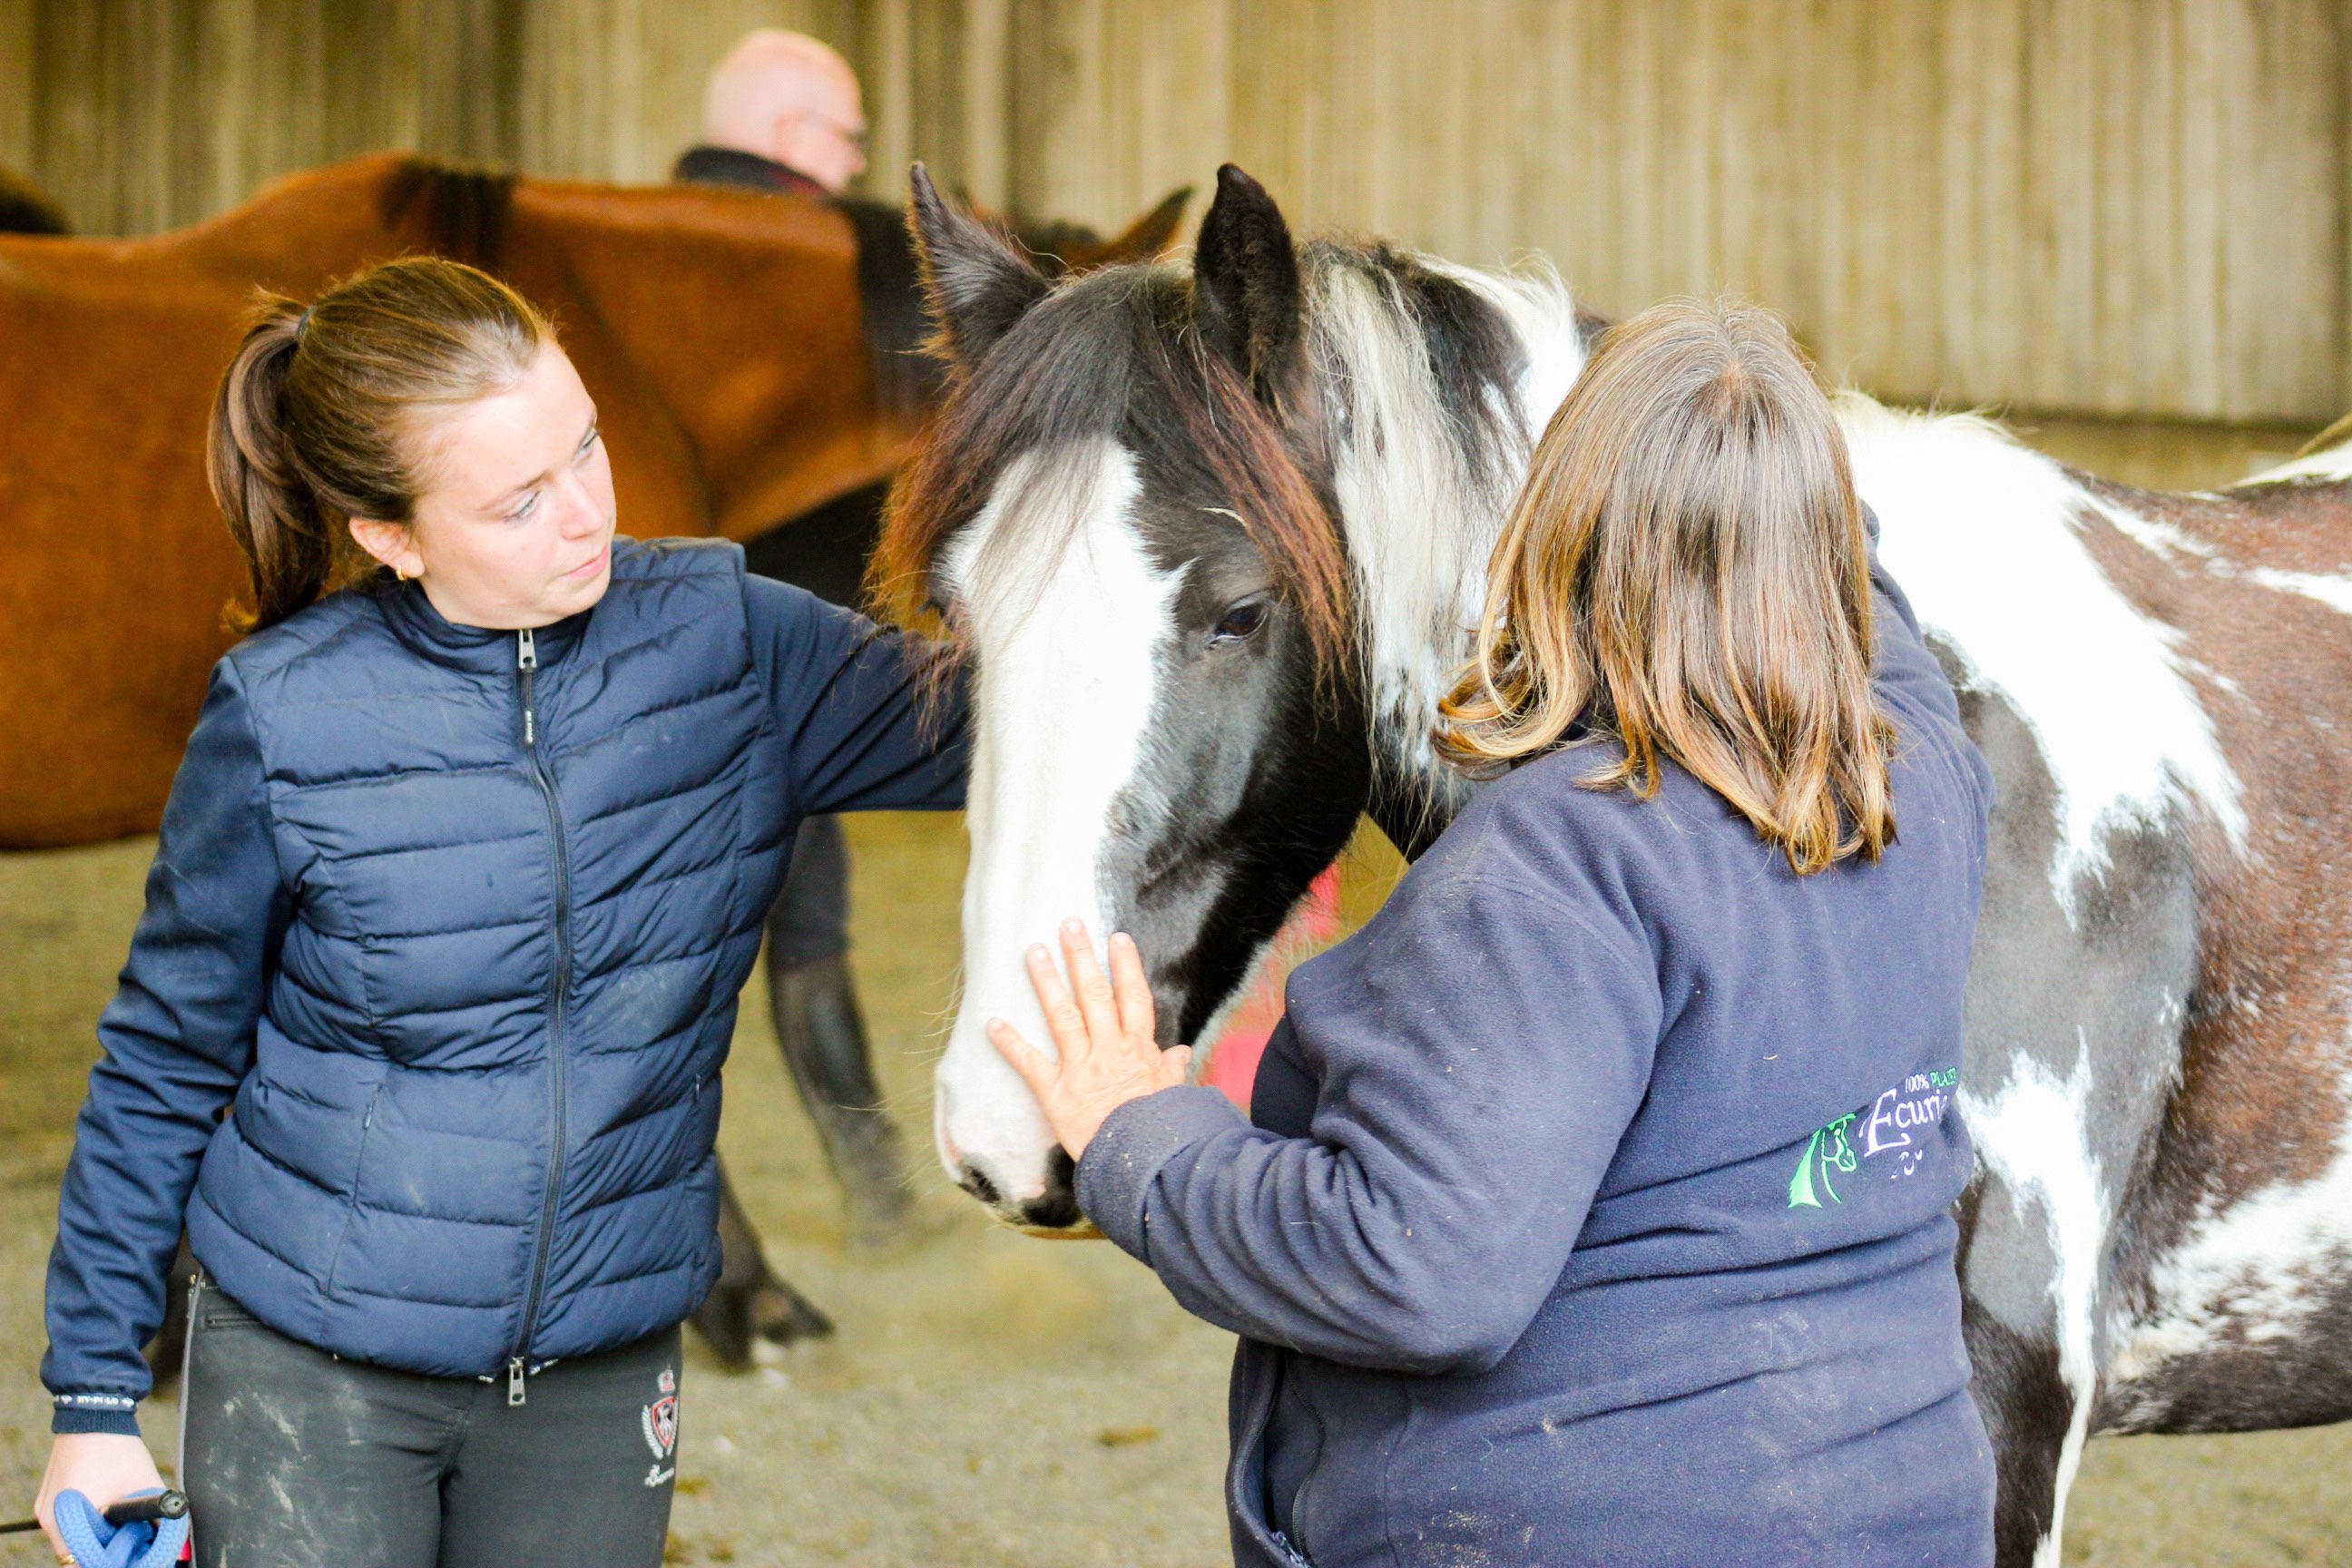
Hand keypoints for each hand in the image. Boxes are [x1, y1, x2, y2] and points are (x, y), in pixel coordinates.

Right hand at [34, 1432, 163, 1563]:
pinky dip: (87, 1520)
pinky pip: (68, 1520)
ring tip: (120, 1523)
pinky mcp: (49, 1498)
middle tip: (128, 1541)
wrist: (95, 1414)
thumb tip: (169, 1536)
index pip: (83, 1561)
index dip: (109, 1561)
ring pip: (73, 1535)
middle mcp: (51, 1520)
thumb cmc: (118, 1449)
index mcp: (68, 1522)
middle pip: (77, 1551)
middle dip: (104, 1548)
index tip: (128, 1555)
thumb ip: (158, 1516)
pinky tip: (106, 1508)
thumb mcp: (145, 1485)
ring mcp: (47, 1509)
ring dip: (96, 1534)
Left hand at [988, 920, 1192, 1160]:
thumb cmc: (1159, 1132)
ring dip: (1047, 982)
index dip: (1126, 966)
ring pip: (1063, 1016)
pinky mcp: (1056, 1094)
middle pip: (1095, 994)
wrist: (1140, 1165)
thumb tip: (1182, 1051)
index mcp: (1138, 1051)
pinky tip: (993, 1023)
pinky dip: (1011, 1044)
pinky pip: (1031, 1064)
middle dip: (1081, 957)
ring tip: (1033, 951)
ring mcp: (1081, 1069)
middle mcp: (1109, 1051)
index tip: (1117, 938)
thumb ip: (1172, 1071)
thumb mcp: (1172, 1097)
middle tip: (1068, 924)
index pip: (1133, 998)